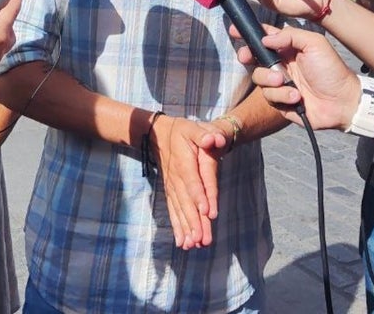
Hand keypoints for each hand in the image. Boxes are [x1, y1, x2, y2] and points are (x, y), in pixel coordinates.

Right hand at [150, 116, 230, 249]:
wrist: (158, 135)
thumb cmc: (183, 131)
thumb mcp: (194, 128)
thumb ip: (205, 134)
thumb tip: (215, 140)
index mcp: (184, 161)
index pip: (193, 180)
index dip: (200, 196)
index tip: (207, 212)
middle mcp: (176, 177)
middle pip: (186, 201)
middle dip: (194, 221)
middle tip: (201, 239)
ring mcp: (172, 186)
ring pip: (179, 209)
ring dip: (186, 228)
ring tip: (193, 245)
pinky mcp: (170, 192)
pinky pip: (173, 211)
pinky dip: (177, 226)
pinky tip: (182, 242)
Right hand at [233, 24, 358, 129]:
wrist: (342, 101)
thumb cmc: (332, 69)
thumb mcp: (315, 43)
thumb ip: (290, 36)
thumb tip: (265, 39)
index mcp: (288, 48)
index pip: (264, 38)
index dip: (249, 34)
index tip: (234, 31)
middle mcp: (281, 64)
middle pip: (254, 57)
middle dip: (248, 56)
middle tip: (247, 57)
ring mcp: (279, 83)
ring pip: (259, 78)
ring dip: (271, 80)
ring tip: (288, 82)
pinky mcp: (280, 102)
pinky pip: (269, 97)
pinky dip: (282, 95)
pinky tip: (297, 97)